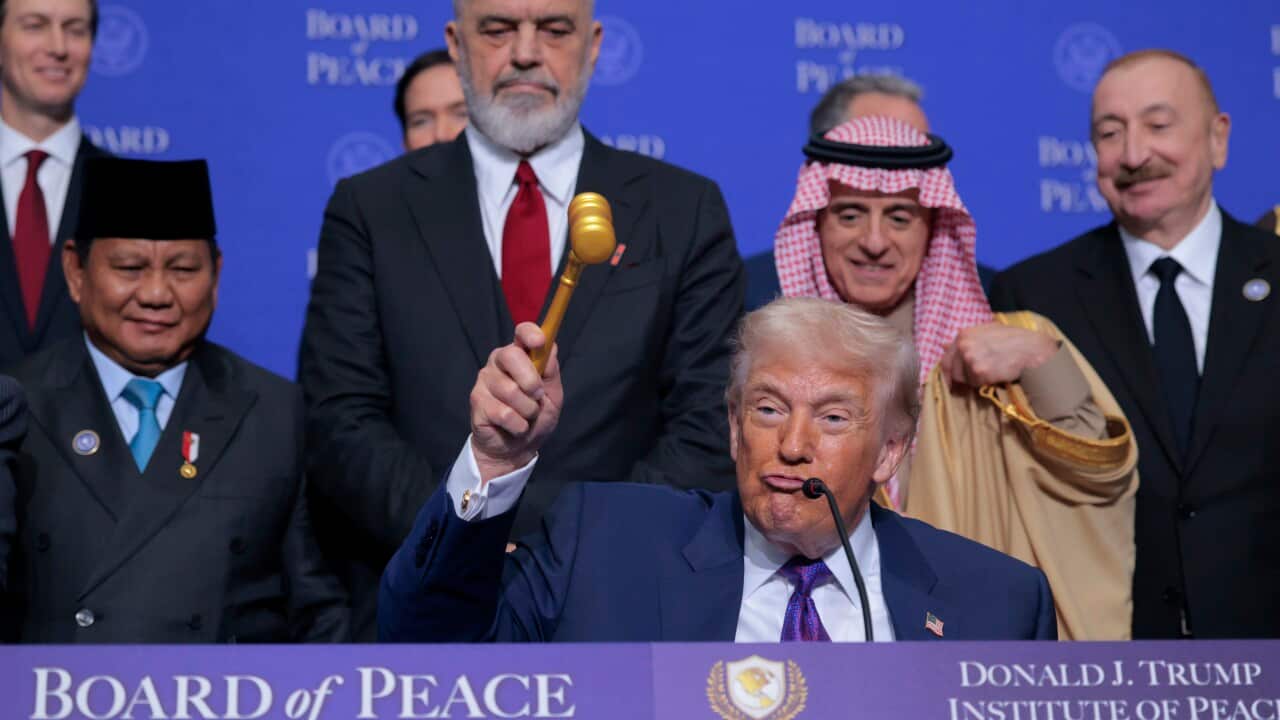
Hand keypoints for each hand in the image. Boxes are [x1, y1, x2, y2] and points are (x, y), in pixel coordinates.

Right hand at [470, 323, 563, 482]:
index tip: (539, 342)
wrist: (517, 448)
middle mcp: (498, 363)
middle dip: (530, 380)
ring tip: (526, 416)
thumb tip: (551, 347)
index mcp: (520, 355)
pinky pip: (504, 412)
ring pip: (511, 390)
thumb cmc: (536, 417)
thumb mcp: (552, 396)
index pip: (521, 332)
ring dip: (527, 410)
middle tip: (537, 396)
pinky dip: (518, 425)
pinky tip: (514, 426)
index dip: (530, 334)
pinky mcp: (476, 401)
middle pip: (511, 356)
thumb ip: (551, 372)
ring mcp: (485, 381)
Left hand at [939, 323, 1058, 386]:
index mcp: (963, 334)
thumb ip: (966, 339)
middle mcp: (963, 345)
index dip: (949, 372)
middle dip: (964, 378)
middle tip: (981, 377)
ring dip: (976, 381)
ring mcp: (970, 358)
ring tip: (993, 372)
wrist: (1034, 350)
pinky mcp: (979, 372)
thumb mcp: (989, 332)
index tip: (952, 382)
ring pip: (964, 380)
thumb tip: (942, 346)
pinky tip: (997, 375)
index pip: (946, 359)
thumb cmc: (1014, 340)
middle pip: (953, 372)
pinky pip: (976, 385)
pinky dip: (985, 384)